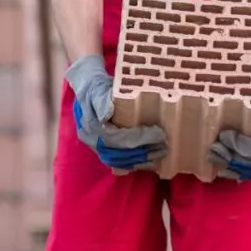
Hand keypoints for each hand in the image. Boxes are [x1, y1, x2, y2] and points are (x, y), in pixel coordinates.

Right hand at [67, 55, 167, 169]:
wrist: (86, 89)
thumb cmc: (95, 87)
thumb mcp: (97, 88)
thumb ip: (101, 100)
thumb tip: (108, 114)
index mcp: (90, 126)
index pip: (115, 138)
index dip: (137, 138)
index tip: (157, 134)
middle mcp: (91, 140)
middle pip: (117, 153)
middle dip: (142, 152)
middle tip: (163, 147)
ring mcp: (96, 147)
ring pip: (117, 160)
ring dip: (139, 160)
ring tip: (159, 154)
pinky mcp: (102, 149)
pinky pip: (117, 161)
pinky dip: (133, 163)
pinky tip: (148, 162)